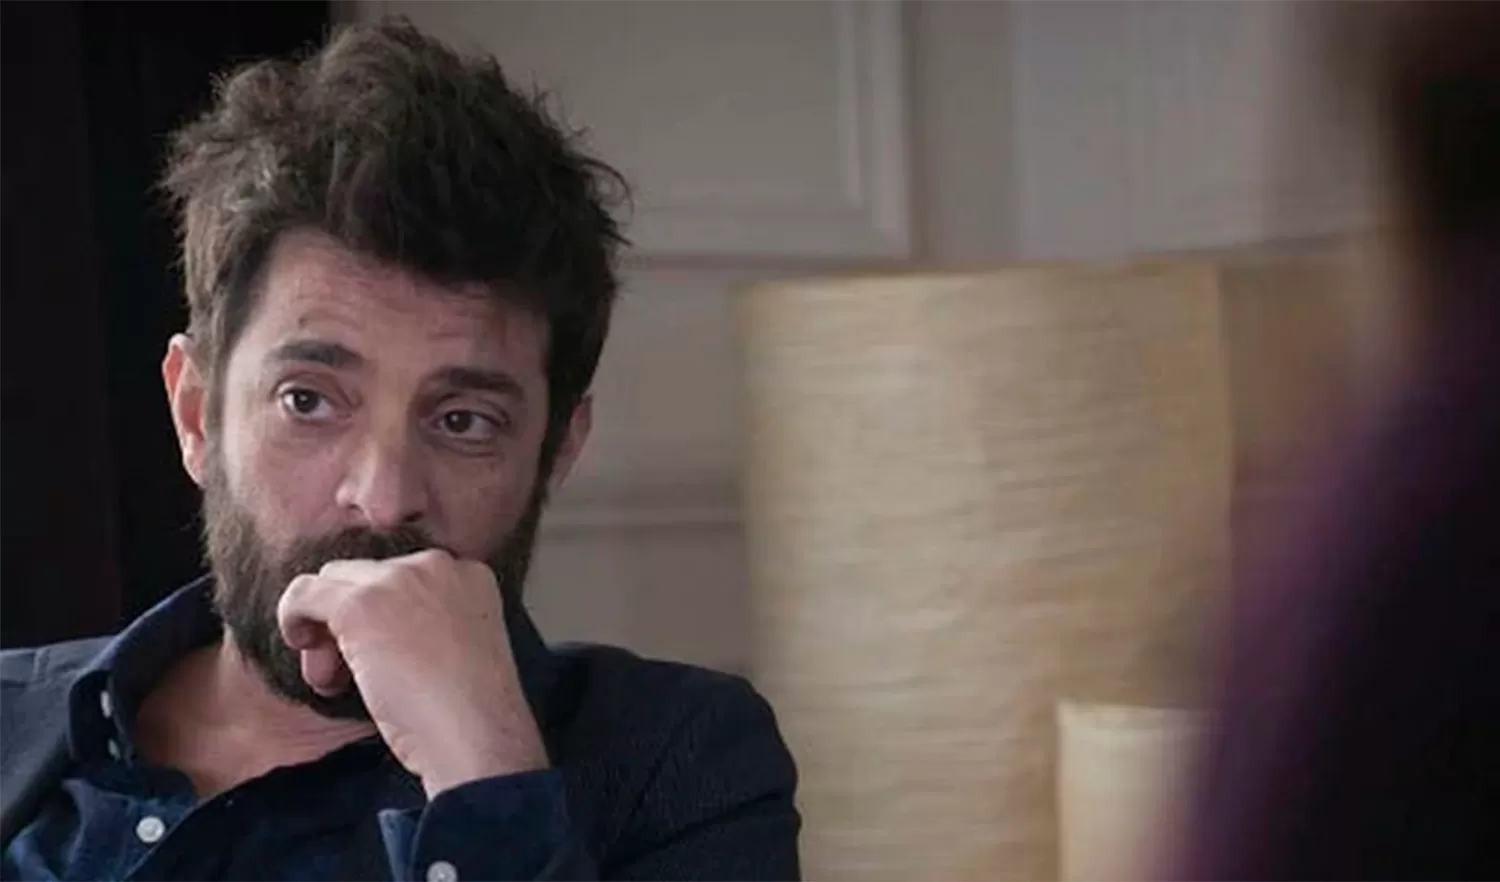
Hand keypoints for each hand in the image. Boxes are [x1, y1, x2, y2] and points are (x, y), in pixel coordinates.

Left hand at [277, 549, 547, 797]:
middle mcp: (435, 564)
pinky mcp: (360, 605)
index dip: (382, 618)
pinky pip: (304, 593)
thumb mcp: (459, 649)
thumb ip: (427, 624)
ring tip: (330, 678)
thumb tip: (370, 630)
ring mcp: (397, 580)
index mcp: (467, 573)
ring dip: (324, 628)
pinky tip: (299, 647)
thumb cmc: (470, 714)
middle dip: (348, 622)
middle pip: (366, 576)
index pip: (402, 578)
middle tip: (345, 674)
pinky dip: (292, 618)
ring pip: (333, 580)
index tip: (381, 659)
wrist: (478, 736)